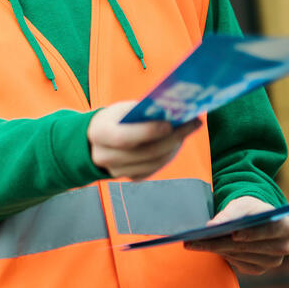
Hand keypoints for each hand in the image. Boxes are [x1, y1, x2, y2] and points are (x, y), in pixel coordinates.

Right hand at [87, 101, 201, 179]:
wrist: (95, 140)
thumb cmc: (114, 119)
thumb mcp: (121, 110)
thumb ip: (141, 111)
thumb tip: (173, 110)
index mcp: (99, 134)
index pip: (123, 138)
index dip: (148, 132)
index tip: (170, 124)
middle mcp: (104, 156)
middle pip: (145, 153)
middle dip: (172, 139)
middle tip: (193, 123)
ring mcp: (115, 171)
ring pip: (153, 163)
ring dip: (174, 147)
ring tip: (187, 131)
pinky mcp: (128, 177)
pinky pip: (153, 170)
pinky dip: (168, 156)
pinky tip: (175, 143)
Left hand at [184, 195, 288, 274]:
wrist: (257, 222)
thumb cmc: (251, 210)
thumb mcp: (243, 204)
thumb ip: (230, 213)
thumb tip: (212, 226)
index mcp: (285, 226)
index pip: (269, 230)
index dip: (252, 233)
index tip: (234, 234)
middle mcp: (282, 246)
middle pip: (247, 247)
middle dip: (218, 243)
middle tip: (192, 241)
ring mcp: (271, 261)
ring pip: (238, 255)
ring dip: (215, 249)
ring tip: (193, 243)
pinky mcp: (259, 269)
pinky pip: (236, 263)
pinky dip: (222, 254)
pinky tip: (209, 248)